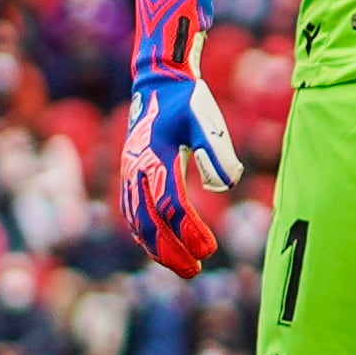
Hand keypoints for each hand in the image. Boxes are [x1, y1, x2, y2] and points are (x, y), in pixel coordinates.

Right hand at [115, 0, 241, 277]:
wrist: (158, 83)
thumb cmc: (187, 101)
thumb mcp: (204, 118)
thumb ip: (215, 149)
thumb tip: (226, 183)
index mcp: (155, 158)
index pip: (172, 206)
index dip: (189, 232)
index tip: (209, 250)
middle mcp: (136, 170)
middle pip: (148, 222)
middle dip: (170, 251)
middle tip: (195, 271)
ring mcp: (129, 173)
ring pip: (137, 221)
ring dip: (157, 248)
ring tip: (182, 267)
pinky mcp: (131, 175)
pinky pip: (133, 212)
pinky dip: (146, 234)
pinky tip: (163, 248)